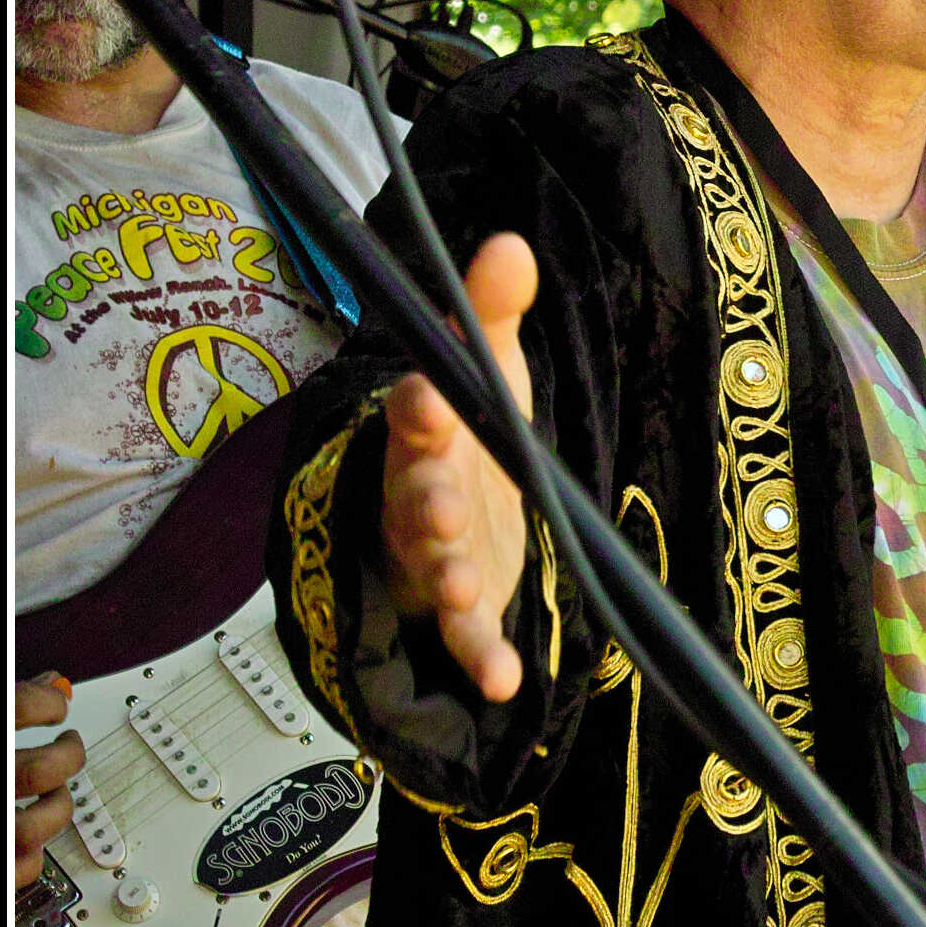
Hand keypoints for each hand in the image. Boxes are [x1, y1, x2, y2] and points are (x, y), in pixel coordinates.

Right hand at [15, 675, 83, 889]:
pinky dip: (34, 856)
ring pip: (32, 829)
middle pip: (38, 773)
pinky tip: (31, 840)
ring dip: (57, 808)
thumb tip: (53, 684)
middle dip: (67, 758)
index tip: (55, 701)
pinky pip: (22, 870)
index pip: (12, 709)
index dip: (43, 700)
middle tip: (69, 746)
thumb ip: (7, 704)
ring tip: (54, 794)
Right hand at [381, 233, 539, 702]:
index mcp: (428, 431)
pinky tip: (504, 682)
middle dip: (427, 499)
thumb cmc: (474, 430)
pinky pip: (468, 635)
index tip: (428, 401)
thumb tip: (509, 244)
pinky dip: (482, 658)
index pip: (416, 414)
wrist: (465, 509)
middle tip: (440, 504)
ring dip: (443, 573)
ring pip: (431, 564)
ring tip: (455, 585)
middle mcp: (422, 492)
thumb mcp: (493, 365)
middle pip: (417, 495)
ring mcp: (437, 552)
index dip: (421, 410)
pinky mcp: (463, 604)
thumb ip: (493, 312)